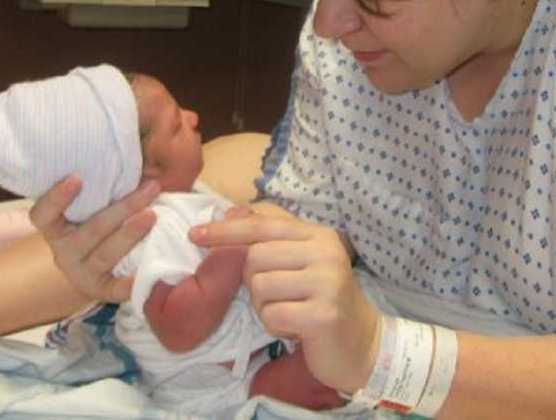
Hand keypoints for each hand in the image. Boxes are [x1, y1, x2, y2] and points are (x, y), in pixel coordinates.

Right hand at [29, 175, 159, 303]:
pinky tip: (147, 270)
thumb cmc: (96, 221)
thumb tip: (132, 149)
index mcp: (56, 228)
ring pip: (106, 254)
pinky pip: (116, 288)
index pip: (43, 215)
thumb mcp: (91, 205)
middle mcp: (64, 252)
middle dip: (123, 208)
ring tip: (153, 216)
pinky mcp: (100, 290)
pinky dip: (130, 282)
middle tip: (149, 189)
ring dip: (131, 234)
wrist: (93, 268)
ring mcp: (81, 273)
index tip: (77, 177)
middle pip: (91, 231)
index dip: (56, 198)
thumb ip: (101, 185)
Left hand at [189, 206, 380, 392]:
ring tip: (288, 312)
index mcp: (318, 234)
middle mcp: (326, 252)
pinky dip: (275, 327)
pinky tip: (295, 329)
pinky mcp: (324, 315)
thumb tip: (229, 212)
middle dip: (252, 281)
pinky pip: (272, 315)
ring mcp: (327, 282)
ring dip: (264, 306)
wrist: (362, 344)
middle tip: (276, 296)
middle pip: (255, 257)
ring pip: (260, 286)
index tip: (194, 234)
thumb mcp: (301, 260)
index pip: (262, 224)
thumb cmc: (321, 300)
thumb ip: (270, 235)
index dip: (226, 229)